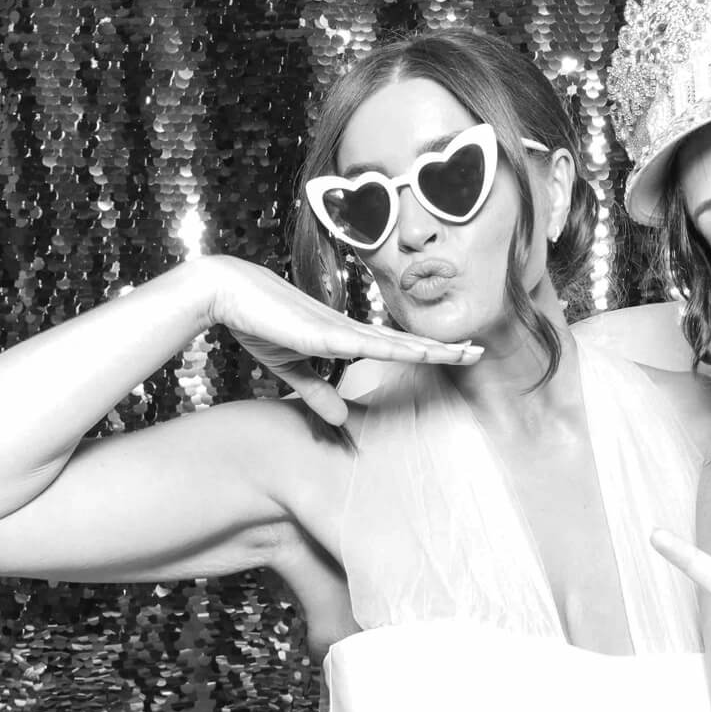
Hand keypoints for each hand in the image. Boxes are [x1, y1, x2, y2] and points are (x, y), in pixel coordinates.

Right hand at [202, 256, 482, 425]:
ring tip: (465, 351)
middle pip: (408, 342)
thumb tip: (340, 417)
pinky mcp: (324, 334)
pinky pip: (367, 344)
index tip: (457, 353)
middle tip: (480, 351)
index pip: (397, 347)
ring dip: (433, 348)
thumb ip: (317, 391)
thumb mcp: (292, 369)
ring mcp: (341, 329)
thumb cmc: (260, 323)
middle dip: (445, 347)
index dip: (428, 350)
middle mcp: (352, 330)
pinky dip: (395, 349)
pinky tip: (419, 353)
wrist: (230, 293)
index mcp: (347, 337)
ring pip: (398, 342)